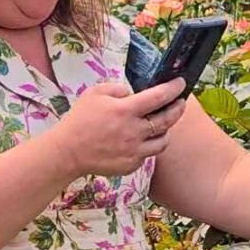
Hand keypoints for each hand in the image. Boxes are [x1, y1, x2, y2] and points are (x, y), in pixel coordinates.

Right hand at [49, 77, 186, 178]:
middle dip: (178, 109)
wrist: (68, 151)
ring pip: (163, 141)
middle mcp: (133, 132)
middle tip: (180, 103)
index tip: (181, 84)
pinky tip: (139, 140)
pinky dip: (147, 146)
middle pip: (167, 120)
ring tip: (162, 124)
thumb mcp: (95, 93)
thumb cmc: (80, 120)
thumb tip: (134, 93)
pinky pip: (147, 154)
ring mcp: (134, 151)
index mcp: (125, 110)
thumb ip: (119, 89)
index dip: (173, 89)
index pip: (158, 97)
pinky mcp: (131, 165)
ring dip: (166, 131)